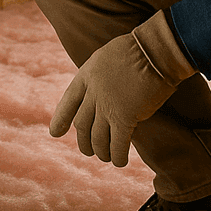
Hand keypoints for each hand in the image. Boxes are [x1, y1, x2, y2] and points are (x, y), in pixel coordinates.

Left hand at [48, 12, 196, 166]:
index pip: (69, 100)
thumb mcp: (108, 56)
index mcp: (87, 74)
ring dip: (101, 151)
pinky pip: (117, 144)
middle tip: (88, 150)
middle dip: (84, 141)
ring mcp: (107, 106)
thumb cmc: (140, 48)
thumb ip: (102, 76)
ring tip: (106, 157)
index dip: (61, 118)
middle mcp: (93, 92)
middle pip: (81, 124)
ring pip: (97, 138)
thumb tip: (104, 92)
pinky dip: (117, 155)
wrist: (155, 51)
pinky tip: (120, 161)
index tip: (55, 132)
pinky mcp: (124, 118)